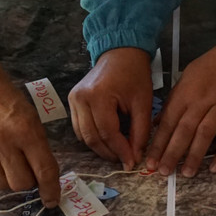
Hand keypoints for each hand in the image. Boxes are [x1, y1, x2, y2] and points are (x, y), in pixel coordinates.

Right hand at [0, 27, 60, 206]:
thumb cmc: (11, 103)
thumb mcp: (32, 118)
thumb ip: (38, 147)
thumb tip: (44, 181)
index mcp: (26, 129)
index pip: (44, 169)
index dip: (51, 189)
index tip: (53, 200)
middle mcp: (4, 140)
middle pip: (21, 184)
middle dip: (28, 181)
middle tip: (26, 168)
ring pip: (2, 186)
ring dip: (8, 180)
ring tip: (7, 162)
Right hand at [68, 47, 152, 169]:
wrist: (121, 52)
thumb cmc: (135, 74)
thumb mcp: (143, 102)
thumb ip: (140, 132)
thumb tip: (134, 158)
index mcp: (98, 96)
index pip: (107, 133)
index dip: (120, 150)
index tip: (132, 163)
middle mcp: (81, 98)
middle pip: (92, 138)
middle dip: (109, 153)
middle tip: (125, 160)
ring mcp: (73, 99)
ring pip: (83, 136)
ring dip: (100, 148)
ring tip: (118, 151)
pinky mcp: (72, 100)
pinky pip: (79, 127)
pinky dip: (92, 137)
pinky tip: (107, 138)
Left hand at [147, 40, 215, 177]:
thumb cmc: (213, 65)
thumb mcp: (188, 76)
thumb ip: (173, 100)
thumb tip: (157, 123)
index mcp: (187, 91)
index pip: (169, 120)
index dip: (159, 142)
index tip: (150, 161)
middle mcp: (203, 100)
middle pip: (185, 129)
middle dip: (172, 153)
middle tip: (164, 173)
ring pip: (206, 134)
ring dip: (195, 155)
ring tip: (186, 173)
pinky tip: (215, 168)